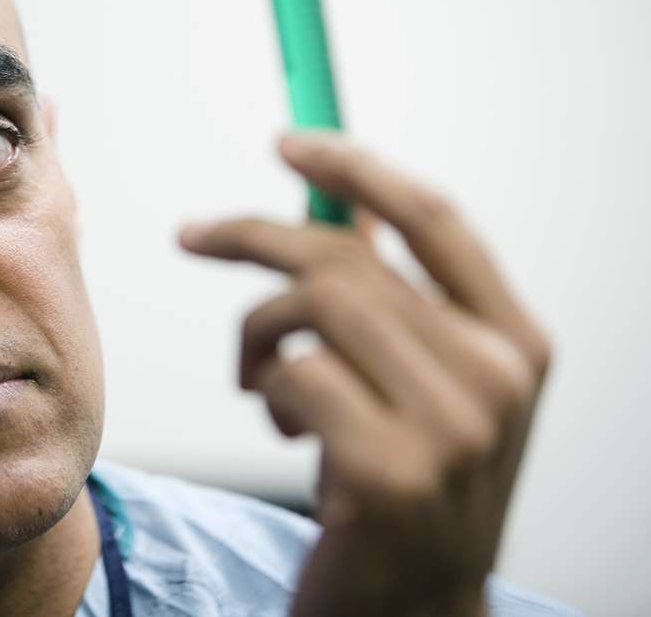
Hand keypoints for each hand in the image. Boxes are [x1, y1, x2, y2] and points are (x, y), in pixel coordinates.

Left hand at [178, 132, 551, 616]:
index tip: (289, 140)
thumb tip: (342, 201)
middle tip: (194, 234)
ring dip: (257, 334)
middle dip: (251, 237)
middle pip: (348, 258)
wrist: (411, 606)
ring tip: (259, 379)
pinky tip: (288, 432)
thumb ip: (390, 292)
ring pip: (310, 306)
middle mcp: (498, 376)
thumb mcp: (417, 379)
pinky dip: (266, 390)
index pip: (435, 217)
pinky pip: (290, 374)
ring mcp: (451, 426)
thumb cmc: (403, 481)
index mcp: (517, 339)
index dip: (356, 167)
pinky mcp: (389, 470)